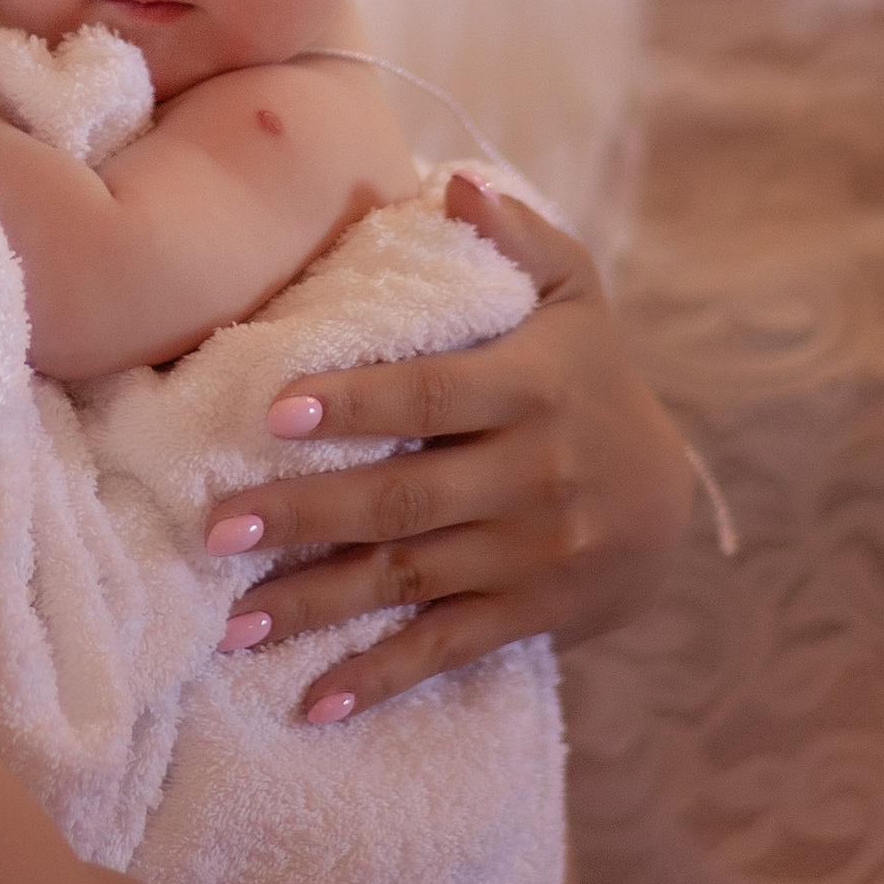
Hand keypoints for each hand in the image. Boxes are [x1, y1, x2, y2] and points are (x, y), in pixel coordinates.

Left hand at [208, 178, 693, 716]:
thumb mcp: (574, 292)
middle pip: (405, 498)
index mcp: (534, 386)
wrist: (668, 500)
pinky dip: (382, 677)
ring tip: (232, 623)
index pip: (431, 395)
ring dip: (318, 605)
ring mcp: (535, 556)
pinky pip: (448, 648)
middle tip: (215, 525)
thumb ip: (516, 235)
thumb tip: (452, 182)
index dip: (356, 404)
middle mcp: (536, 475)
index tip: (274, 410)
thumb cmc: (591, 373)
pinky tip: (314, 701)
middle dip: (306, 515)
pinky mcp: (532, 616)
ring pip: (411, 580)